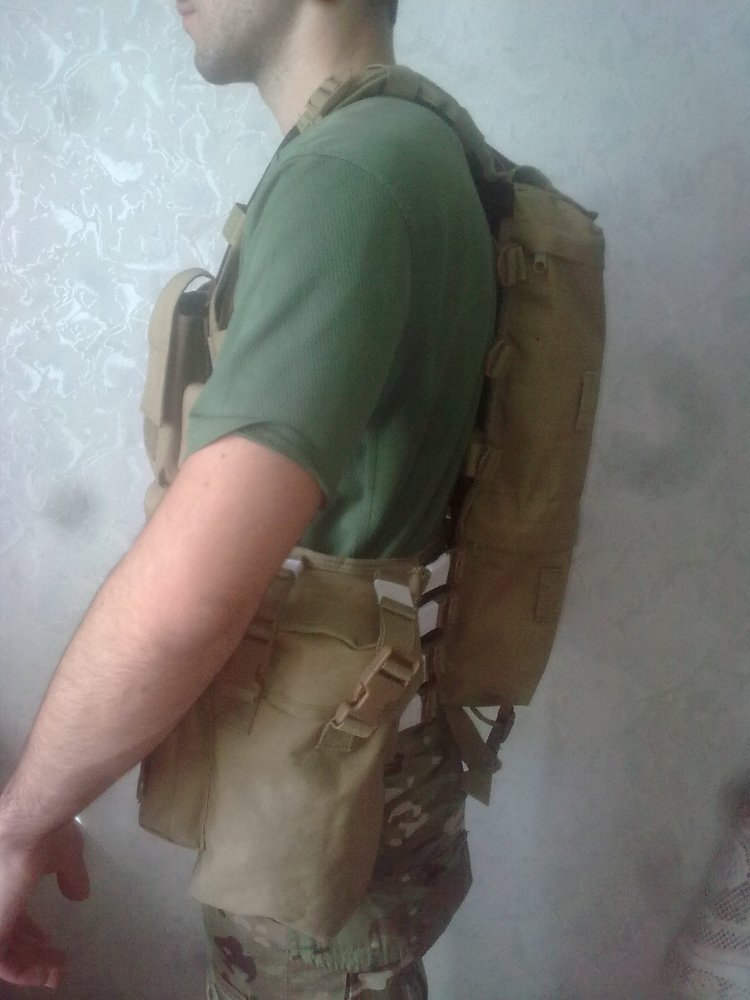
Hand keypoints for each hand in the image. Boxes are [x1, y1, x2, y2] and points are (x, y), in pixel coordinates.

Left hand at [0, 820, 89, 987]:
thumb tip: (80, 892)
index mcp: (5, 883)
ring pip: (6, 952)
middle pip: (9, 935)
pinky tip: (46, 974)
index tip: (51, 944)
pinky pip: (3, 964)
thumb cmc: (42, 832)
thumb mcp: (63, 853)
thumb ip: (70, 874)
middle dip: (34, 953)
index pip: (11, 915)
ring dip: (33, 965)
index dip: (31, 934)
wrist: (25, 825)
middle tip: (58, 963)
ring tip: (58, 970)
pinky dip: (24, 973)